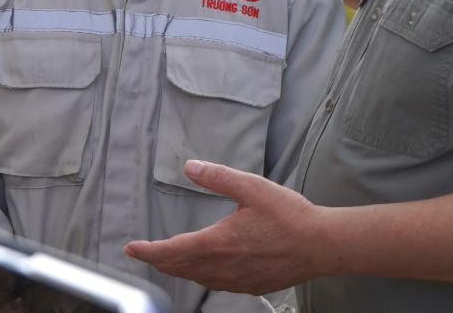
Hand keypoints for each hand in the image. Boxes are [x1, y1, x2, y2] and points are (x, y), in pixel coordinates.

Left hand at [124, 160, 322, 294]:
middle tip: (146, 253)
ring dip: (180, 270)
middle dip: (160, 261)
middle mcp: (223, 267)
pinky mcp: (251, 285)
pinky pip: (217, 285)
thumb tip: (190, 167)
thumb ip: (218, 177)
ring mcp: (237, 280)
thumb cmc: (289, 216)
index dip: (148, 251)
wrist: (321, 245)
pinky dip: (203, 277)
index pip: (171, 251)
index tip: (131, 247)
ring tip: (171, 261)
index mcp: (217, 243)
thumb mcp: (251, 187)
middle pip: (180, 269)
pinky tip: (207, 270)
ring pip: (198, 279)